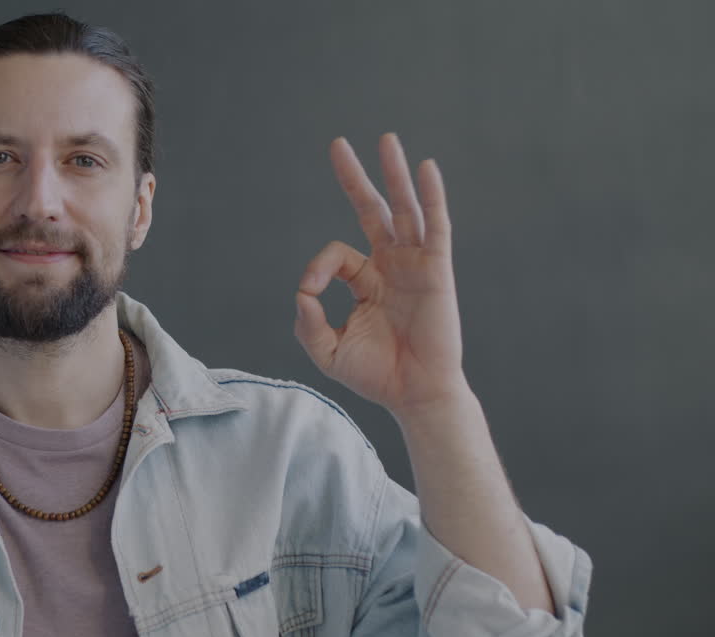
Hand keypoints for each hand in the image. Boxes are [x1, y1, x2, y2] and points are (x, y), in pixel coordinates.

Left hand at [294, 133, 467, 417]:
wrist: (414, 395)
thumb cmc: (375, 375)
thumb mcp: (327, 350)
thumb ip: (308, 322)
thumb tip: (301, 290)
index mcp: (367, 282)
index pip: (336, 255)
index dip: (316, 268)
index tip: (308, 292)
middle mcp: (391, 266)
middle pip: (373, 210)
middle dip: (355, 178)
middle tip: (338, 144)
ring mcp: (415, 265)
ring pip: (404, 209)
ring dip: (395, 174)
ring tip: (386, 139)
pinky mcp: (437, 270)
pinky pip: (436, 225)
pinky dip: (432, 197)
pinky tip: (426, 169)